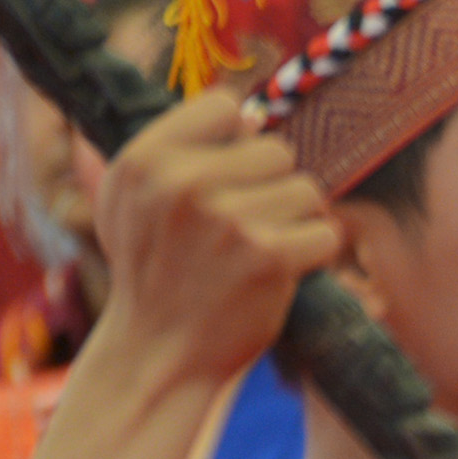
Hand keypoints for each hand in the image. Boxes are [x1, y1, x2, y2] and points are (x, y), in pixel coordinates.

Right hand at [89, 92, 339, 388]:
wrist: (158, 352)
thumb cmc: (154, 271)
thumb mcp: (130, 200)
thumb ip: (173, 149)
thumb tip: (244, 110)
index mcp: (144, 160)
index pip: (226, 106)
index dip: (239, 139)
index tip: (229, 175)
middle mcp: (182, 183)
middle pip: (276, 149)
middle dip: (272, 186)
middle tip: (243, 227)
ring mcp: (227, 219)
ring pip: (308, 190)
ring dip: (296, 221)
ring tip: (258, 250)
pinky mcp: (269, 257)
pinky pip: (328, 232)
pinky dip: (315, 254)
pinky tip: (280, 273)